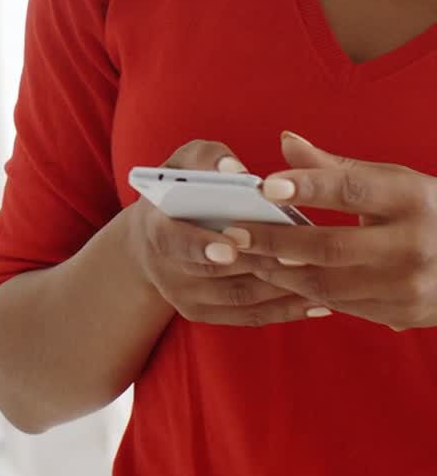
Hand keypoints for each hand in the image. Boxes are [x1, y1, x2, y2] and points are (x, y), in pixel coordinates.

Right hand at [126, 138, 312, 326]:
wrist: (154, 237)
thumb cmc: (177, 190)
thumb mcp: (181, 165)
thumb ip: (206, 158)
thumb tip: (235, 170)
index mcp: (154, 228)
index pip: (173, 241)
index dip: (200, 245)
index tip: (230, 246)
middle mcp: (165, 269)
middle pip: (215, 273)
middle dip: (258, 263)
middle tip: (300, 256)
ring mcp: (184, 296)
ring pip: (239, 297)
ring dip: (281, 287)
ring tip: (321, 274)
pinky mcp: (204, 313)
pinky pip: (249, 316)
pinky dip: (286, 310)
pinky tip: (320, 301)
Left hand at [230, 131, 436, 332]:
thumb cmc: (422, 210)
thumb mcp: (390, 180)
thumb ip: (333, 166)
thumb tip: (285, 141)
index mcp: (411, 199)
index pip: (351, 190)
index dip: (306, 187)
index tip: (264, 185)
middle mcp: (414, 244)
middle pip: (330, 246)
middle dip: (274, 241)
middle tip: (233, 233)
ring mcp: (409, 285)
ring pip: (328, 283)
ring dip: (278, 271)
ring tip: (244, 256)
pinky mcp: (401, 313)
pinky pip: (339, 304)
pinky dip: (301, 291)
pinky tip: (273, 276)